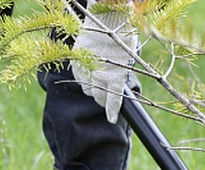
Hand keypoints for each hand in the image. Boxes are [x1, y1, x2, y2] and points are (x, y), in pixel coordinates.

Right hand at [72, 0, 137, 123]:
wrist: (108, 16)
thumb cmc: (123, 36)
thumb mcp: (128, 59)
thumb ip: (121, 75)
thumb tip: (117, 88)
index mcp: (116, 76)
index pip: (113, 101)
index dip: (112, 112)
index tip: (111, 119)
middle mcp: (100, 75)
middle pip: (98, 97)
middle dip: (102, 100)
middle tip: (105, 98)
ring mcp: (86, 67)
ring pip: (87, 89)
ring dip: (92, 89)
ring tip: (98, 83)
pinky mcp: (76, 59)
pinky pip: (78, 77)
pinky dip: (84, 78)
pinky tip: (89, 74)